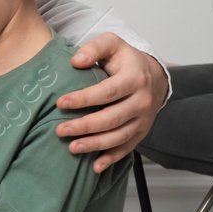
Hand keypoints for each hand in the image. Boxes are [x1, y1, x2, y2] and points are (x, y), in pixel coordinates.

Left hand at [56, 33, 166, 173]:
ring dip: (95, 145)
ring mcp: (143, 119)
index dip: (84, 99)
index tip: (60, 103)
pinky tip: (94, 167)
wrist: (152, 76)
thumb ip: (94, 47)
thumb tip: (76, 61)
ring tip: (72, 148)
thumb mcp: (112, 44)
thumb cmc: (124, 60)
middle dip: (85, 126)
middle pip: (112, 118)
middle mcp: (142, 101)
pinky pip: (127, 148)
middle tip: (60, 130)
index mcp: (135, 78)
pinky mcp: (141, 132)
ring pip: (119, 136)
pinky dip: (111, 159)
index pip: (108, 91)